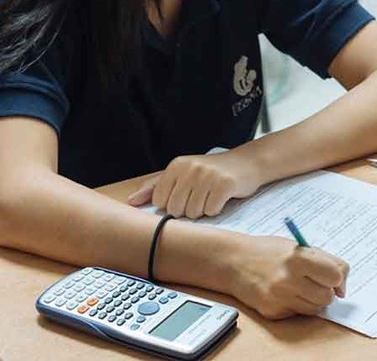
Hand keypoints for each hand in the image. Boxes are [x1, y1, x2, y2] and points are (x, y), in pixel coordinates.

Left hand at [126, 151, 262, 218]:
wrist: (246, 163)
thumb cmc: (211, 172)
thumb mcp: (182, 173)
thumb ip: (155, 186)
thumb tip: (130, 201)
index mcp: (176, 165)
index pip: (161, 202)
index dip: (173, 205)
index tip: (186, 195)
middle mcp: (190, 168)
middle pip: (176, 210)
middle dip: (188, 209)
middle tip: (201, 195)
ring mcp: (208, 175)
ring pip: (194, 213)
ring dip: (203, 210)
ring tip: (211, 195)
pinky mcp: (224, 184)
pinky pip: (211, 211)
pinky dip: (217, 209)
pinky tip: (221, 198)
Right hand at [222, 234, 348, 318]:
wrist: (234, 261)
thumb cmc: (269, 251)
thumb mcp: (298, 247)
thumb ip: (325, 262)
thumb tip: (342, 289)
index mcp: (298, 258)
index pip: (335, 276)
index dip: (336, 277)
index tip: (331, 276)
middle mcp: (288, 279)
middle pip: (327, 297)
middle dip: (324, 290)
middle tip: (313, 281)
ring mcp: (279, 298)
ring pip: (315, 309)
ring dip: (312, 299)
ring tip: (299, 286)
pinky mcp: (272, 311)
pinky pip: (297, 314)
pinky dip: (296, 305)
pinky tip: (284, 292)